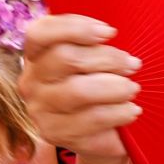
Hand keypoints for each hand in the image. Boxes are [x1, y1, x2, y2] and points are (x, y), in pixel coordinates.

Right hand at [18, 14, 141, 158]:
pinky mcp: (55, 133)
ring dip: (115, 87)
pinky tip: (131, 110)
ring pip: (78, 90)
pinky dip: (118, 112)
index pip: (39, 33)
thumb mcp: (92, 60)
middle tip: (133, 64)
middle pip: (64, 58)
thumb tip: (108, 33)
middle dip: (107, 58)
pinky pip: (92, 118)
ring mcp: (39, 109)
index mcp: (36, 55)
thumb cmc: (97, 86)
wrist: (100, 134)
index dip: (74, 28)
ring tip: (133, 89)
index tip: (110, 32)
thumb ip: (92, 44)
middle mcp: (31, 81)